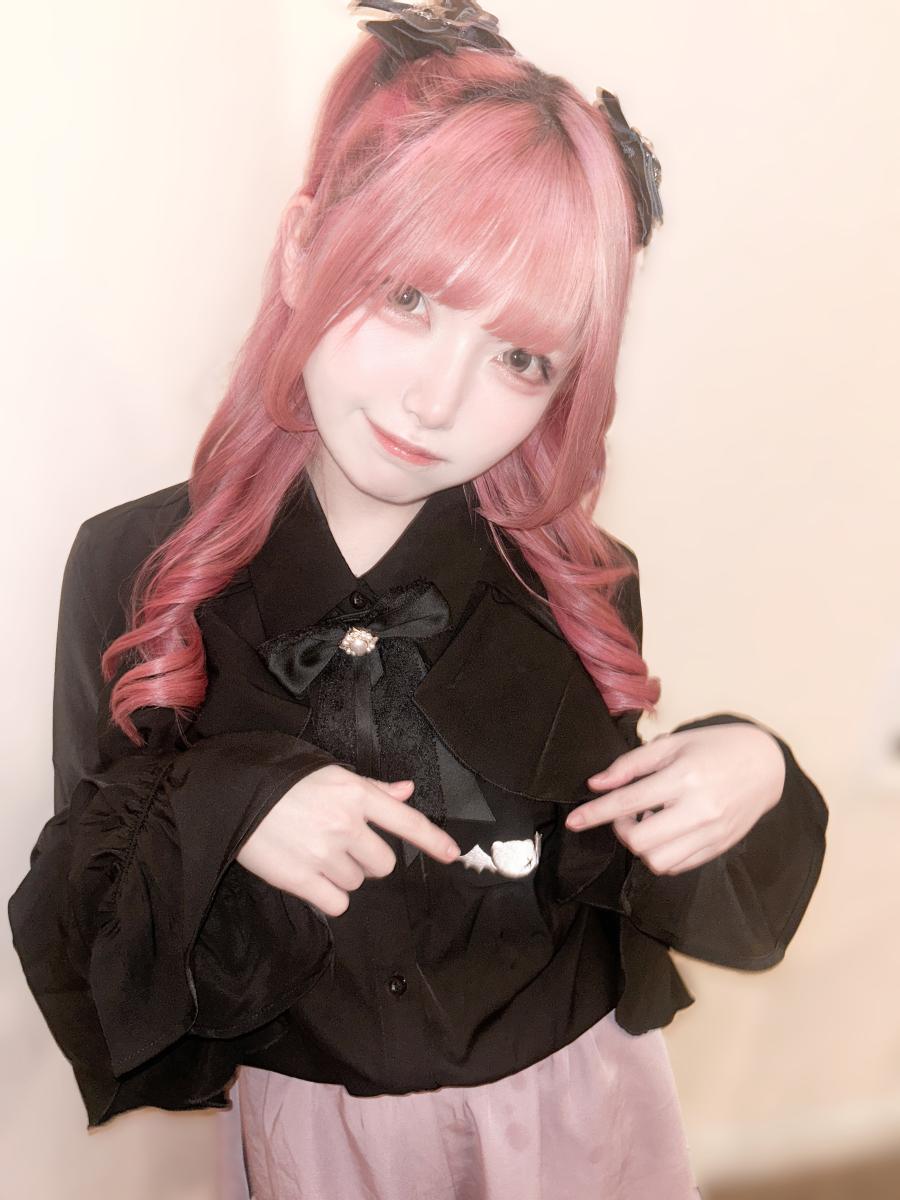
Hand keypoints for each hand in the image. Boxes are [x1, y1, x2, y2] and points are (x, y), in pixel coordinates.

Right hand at [236, 765, 460, 916]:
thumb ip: (372, 788)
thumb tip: (407, 791)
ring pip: (358, 883)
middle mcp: (346, 825)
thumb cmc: (283, 782)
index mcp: (356, 795)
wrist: (233, 796)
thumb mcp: (331, 774)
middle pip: (384, 864)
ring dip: (344, 875)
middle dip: (368, 860)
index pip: (406, 821)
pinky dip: (329, 896)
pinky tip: (312, 877)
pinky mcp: (302, 880)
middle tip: (342, 846)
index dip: (433, 840)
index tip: (452, 854)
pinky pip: (337, 904)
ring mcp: (325, 854)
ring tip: (316, 854)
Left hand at [564, 723, 785, 875]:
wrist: (765, 764)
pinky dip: (660, 854)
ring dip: (640, 845)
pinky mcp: (718, 848)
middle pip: (640, 841)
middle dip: (621, 830)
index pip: (629, 801)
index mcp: (684, 777)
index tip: (573, 821)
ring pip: (657, 861)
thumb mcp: (672, 744)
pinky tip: (663, 832)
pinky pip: (677, 866)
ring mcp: (711, 833)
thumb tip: (597, 784)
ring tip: (646, 821)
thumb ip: (631, 765)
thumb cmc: (714, 748)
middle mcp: (699, 809)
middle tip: (625, 813)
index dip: (595, 813)